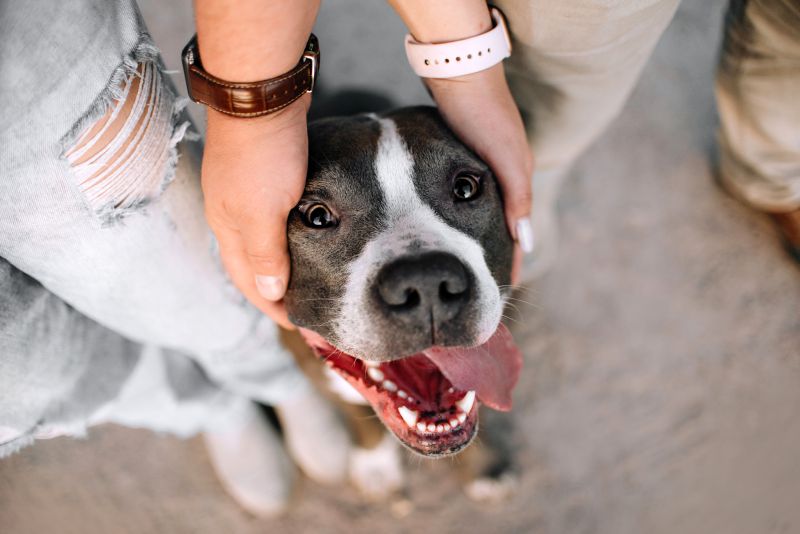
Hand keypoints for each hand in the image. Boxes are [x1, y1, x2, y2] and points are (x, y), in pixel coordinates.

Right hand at [201, 95, 310, 328]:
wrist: (261, 93)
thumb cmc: (262, 155)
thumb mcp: (263, 211)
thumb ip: (265, 254)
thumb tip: (270, 292)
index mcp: (227, 228)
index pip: (247, 281)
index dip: (271, 306)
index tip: (299, 325)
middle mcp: (231, 213)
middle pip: (251, 265)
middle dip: (274, 292)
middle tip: (305, 309)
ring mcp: (245, 191)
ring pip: (263, 240)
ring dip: (281, 265)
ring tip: (307, 280)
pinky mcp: (264, 173)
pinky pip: (275, 217)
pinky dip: (289, 236)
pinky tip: (306, 236)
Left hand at [425, 64, 533, 281]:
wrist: (462, 75)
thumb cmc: (483, 116)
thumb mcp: (505, 160)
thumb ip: (517, 200)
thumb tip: (525, 242)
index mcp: (519, 178)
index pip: (518, 232)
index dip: (513, 262)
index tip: (506, 291)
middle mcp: (506, 175)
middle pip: (505, 226)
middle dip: (500, 256)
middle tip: (487, 286)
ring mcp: (488, 166)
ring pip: (488, 214)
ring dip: (484, 240)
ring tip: (473, 265)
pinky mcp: (468, 157)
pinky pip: (473, 198)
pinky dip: (471, 218)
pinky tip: (457, 225)